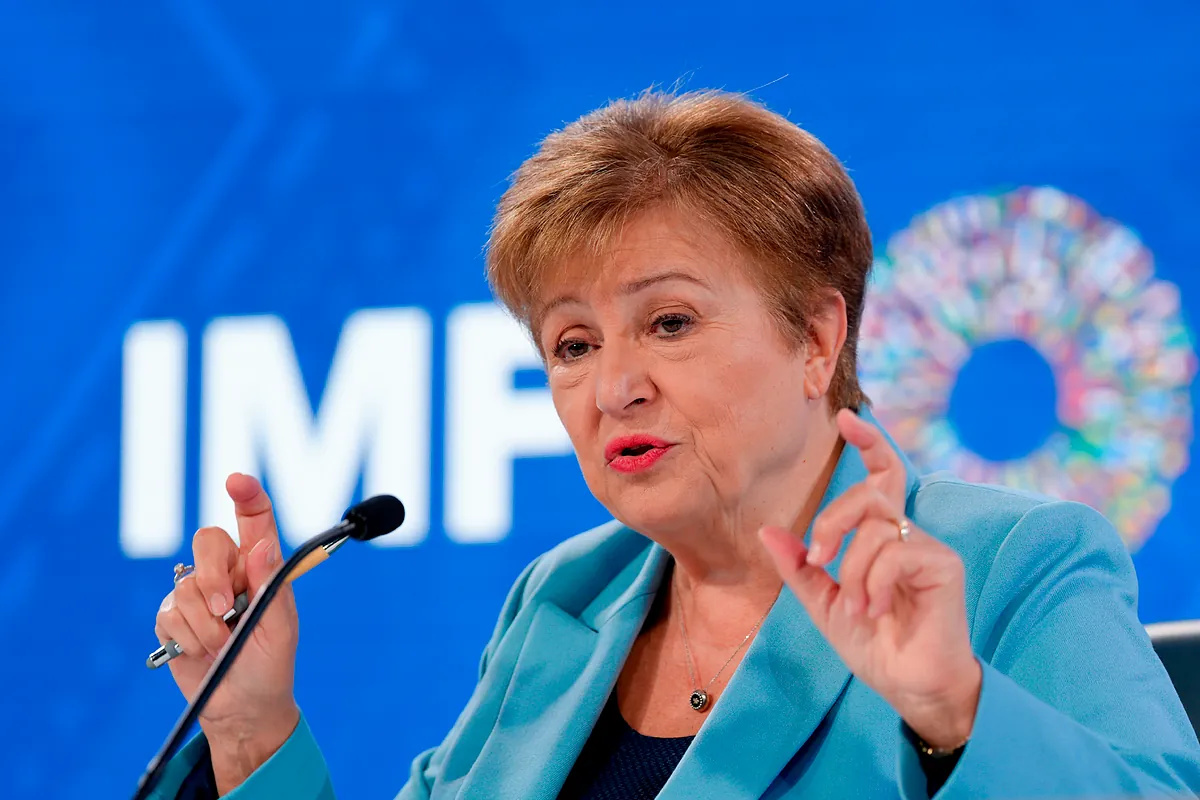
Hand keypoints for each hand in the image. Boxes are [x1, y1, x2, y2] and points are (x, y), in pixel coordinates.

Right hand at [153, 473, 299, 790]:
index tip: (237, 481)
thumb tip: (261, 544)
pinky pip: (169, 612)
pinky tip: (202, 651)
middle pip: (208, 541)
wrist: (241, 707)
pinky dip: (188, 636)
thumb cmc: (269, 665)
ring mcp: (198, 593)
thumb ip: (269, 586)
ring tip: (223, 644)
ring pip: (186, 584)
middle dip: (213, 573)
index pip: (255, 520)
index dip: (248, 496)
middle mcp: (230, 572)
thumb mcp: (279, 629)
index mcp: (262, 567)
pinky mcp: (174, 616)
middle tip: (226, 606)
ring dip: (205, 622)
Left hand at [759, 409, 980, 748]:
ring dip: (852, 572)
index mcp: (882, 538)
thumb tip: (765, 529)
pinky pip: (894, 552)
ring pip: (873, 529)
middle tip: (819, 560)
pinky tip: (875, 610)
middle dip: (831, 522)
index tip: (848, 417)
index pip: (882, 477)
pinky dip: (873, 583)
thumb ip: (799, 566)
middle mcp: (907, 534)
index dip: (870, 443)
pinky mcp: (944, 565)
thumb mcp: (823, 603)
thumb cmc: (875, 645)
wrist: (909, 687)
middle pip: (867, 494)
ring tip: (856, 609)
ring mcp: (929, 548)